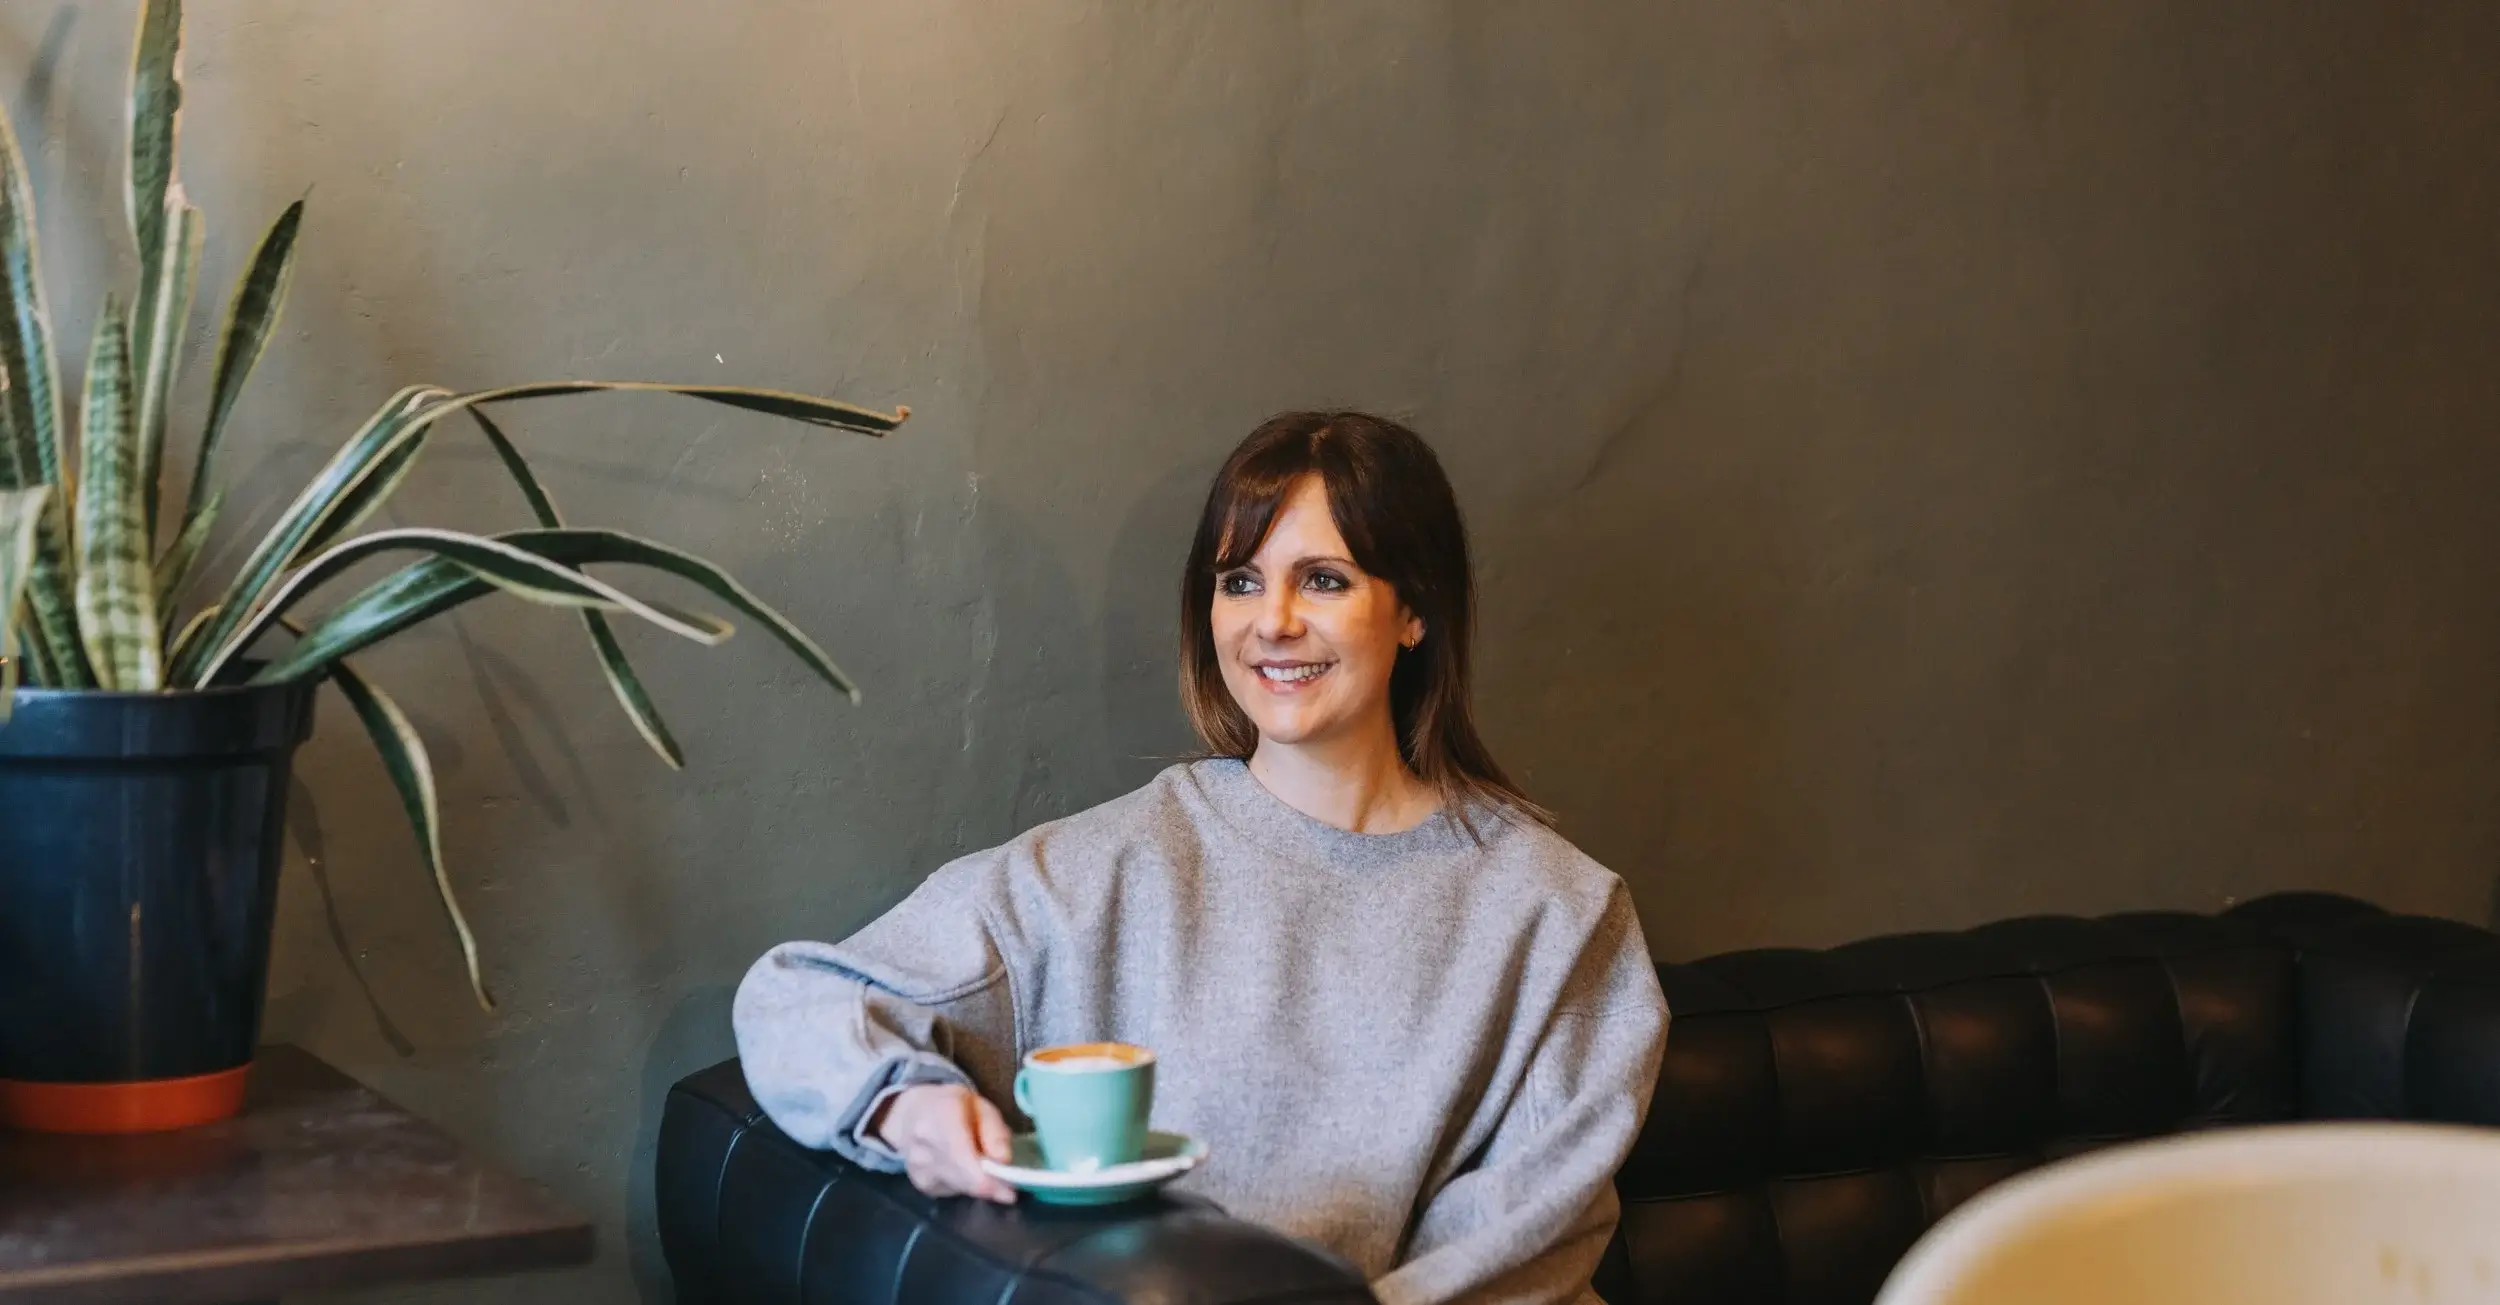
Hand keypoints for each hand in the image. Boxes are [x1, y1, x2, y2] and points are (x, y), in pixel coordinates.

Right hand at [872, 1083, 1014, 1202]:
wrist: (909, 1114)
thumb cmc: (950, 1105)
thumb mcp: (980, 1105)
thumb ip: (994, 1131)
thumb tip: (1004, 1161)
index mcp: (940, 1118)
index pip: (965, 1160)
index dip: (991, 1180)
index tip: (1011, 1191)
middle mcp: (924, 1146)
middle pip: (965, 1181)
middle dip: (991, 1185)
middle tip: (1007, 1181)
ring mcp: (919, 1168)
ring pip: (962, 1189)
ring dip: (978, 1182)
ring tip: (979, 1161)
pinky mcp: (920, 1184)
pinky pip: (953, 1191)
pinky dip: (965, 1183)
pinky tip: (961, 1166)